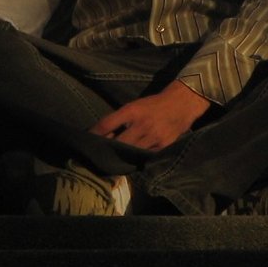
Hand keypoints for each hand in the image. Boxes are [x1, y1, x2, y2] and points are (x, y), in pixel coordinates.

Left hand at [90, 80, 210, 151]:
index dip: (94, 134)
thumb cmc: (153, 105)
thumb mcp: (135, 106)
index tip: (86, 141)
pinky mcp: (163, 146)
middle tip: (96, 157)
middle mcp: (142, 124)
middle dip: (107, 150)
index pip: (106, 124)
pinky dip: (136, 160)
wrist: (181, 103)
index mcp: (132, 111)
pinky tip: (129, 162)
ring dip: (120, 158)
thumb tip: (101, 135)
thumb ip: (119, 119)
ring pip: (131, 153)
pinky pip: (145, 157)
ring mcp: (153, 137)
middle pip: (118, 143)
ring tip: (110, 162)